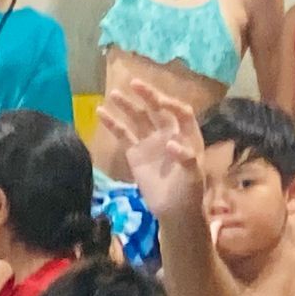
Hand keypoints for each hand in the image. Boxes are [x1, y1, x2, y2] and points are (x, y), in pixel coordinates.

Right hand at [96, 81, 205, 221]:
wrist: (174, 211)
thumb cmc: (189, 193)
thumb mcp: (193, 177)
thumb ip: (185, 158)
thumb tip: (171, 144)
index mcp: (187, 135)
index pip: (181, 112)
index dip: (171, 105)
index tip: (160, 102)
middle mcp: (168, 133)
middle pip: (157, 110)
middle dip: (147, 96)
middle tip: (133, 83)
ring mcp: (150, 142)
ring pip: (138, 119)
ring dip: (127, 106)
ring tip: (114, 94)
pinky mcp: (135, 153)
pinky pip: (123, 135)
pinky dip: (113, 124)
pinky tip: (101, 112)